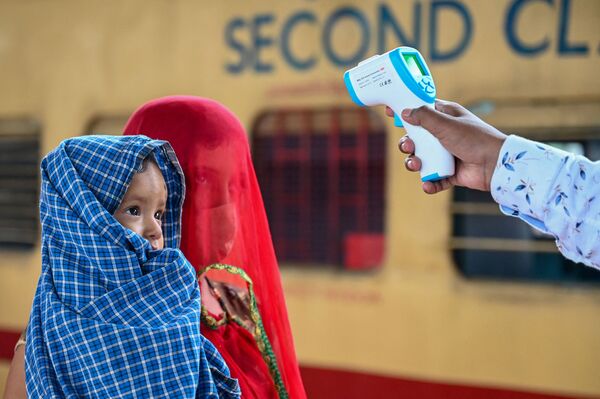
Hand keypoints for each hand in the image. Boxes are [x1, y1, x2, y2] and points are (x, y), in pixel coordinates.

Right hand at [387, 100, 506, 193]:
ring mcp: (446, 154)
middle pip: (415, 138)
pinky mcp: (449, 172)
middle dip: (407, 143)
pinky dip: (429, 183)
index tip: (390, 112)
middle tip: (409, 146)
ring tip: (418, 165)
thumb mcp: (446, 123)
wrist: (495, 165)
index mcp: (445, 117)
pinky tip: (428, 184)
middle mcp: (444, 134)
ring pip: (420, 158)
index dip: (406, 111)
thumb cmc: (474, 139)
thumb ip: (424, 117)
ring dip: (414, 163)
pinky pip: (433, 178)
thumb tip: (405, 112)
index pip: (421, 110)